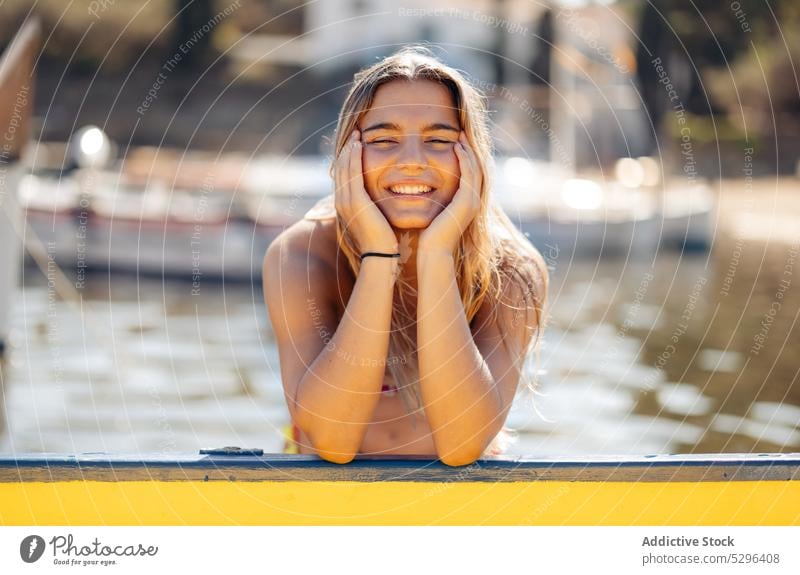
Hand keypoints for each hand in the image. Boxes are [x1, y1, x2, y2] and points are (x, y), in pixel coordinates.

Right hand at [334, 129, 398, 253]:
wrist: (381, 257)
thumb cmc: (384, 243)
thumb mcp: (377, 222)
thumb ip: (376, 210)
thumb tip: (382, 204)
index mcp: (345, 207)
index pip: (344, 177)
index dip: (348, 160)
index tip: (356, 146)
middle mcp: (341, 202)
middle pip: (341, 169)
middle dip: (347, 150)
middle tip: (355, 133)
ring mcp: (346, 201)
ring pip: (345, 168)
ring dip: (350, 149)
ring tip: (357, 134)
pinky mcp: (355, 201)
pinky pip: (353, 172)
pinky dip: (355, 156)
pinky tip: (360, 144)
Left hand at [419, 132, 481, 253]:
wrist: (433, 253)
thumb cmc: (428, 238)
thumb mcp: (434, 214)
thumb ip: (435, 202)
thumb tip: (424, 192)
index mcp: (467, 205)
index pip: (471, 175)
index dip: (467, 158)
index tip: (457, 142)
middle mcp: (474, 202)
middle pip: (478, 169)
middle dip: (470, 150)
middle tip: (462, 133)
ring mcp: (473, 202)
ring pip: (476, 169)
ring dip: (468, 150)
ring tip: (460, 136)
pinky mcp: (467, 202)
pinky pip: (469, 174)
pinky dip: (464, 159)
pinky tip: (456, 147)